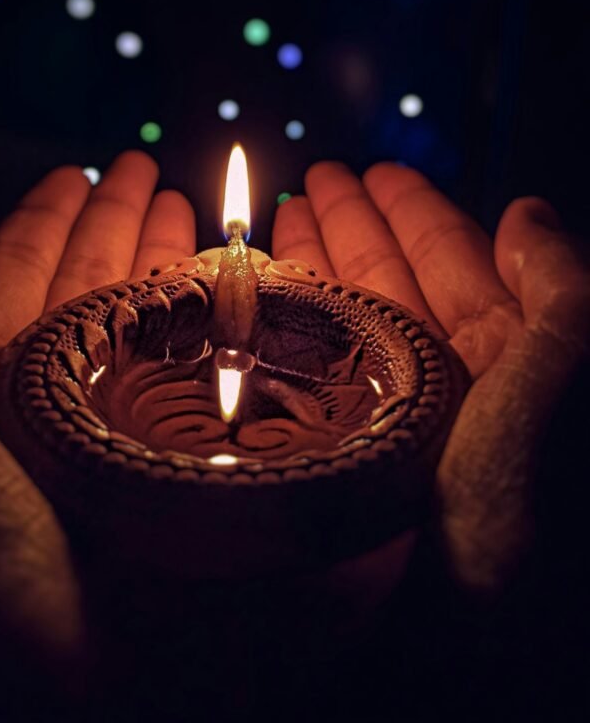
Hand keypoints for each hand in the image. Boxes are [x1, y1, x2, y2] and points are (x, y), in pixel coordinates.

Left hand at [0, 152, 194, 679]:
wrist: (45, 712)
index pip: (25, 277)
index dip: (54, 219)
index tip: (85, 168)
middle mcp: (65, 411)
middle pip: (101, 295)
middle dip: (126, 230)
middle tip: (157, 173)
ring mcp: (137, 445)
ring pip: (164, 334)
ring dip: (181, 272)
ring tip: (204, 217)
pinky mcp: (201, 482)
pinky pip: (226, 391)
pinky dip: (242, 342)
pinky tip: (257, 299)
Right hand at [273, 161, 588, 593]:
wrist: (467, 650)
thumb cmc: (526, 515)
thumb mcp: (561, 381)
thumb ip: (559, 290)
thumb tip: (525, 210)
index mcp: (509, 362)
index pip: (455, 261)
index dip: (413, 210)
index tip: (371, 169)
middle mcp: (448, 387)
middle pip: (392, 285)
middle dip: (352, 228)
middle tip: (309, 180)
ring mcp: (391, 423)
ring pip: (346, 325)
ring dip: (315, 269)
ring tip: (277, 221)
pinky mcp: (341, 460)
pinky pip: (310, 377)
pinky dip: (286, 333)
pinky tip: (259, 301)